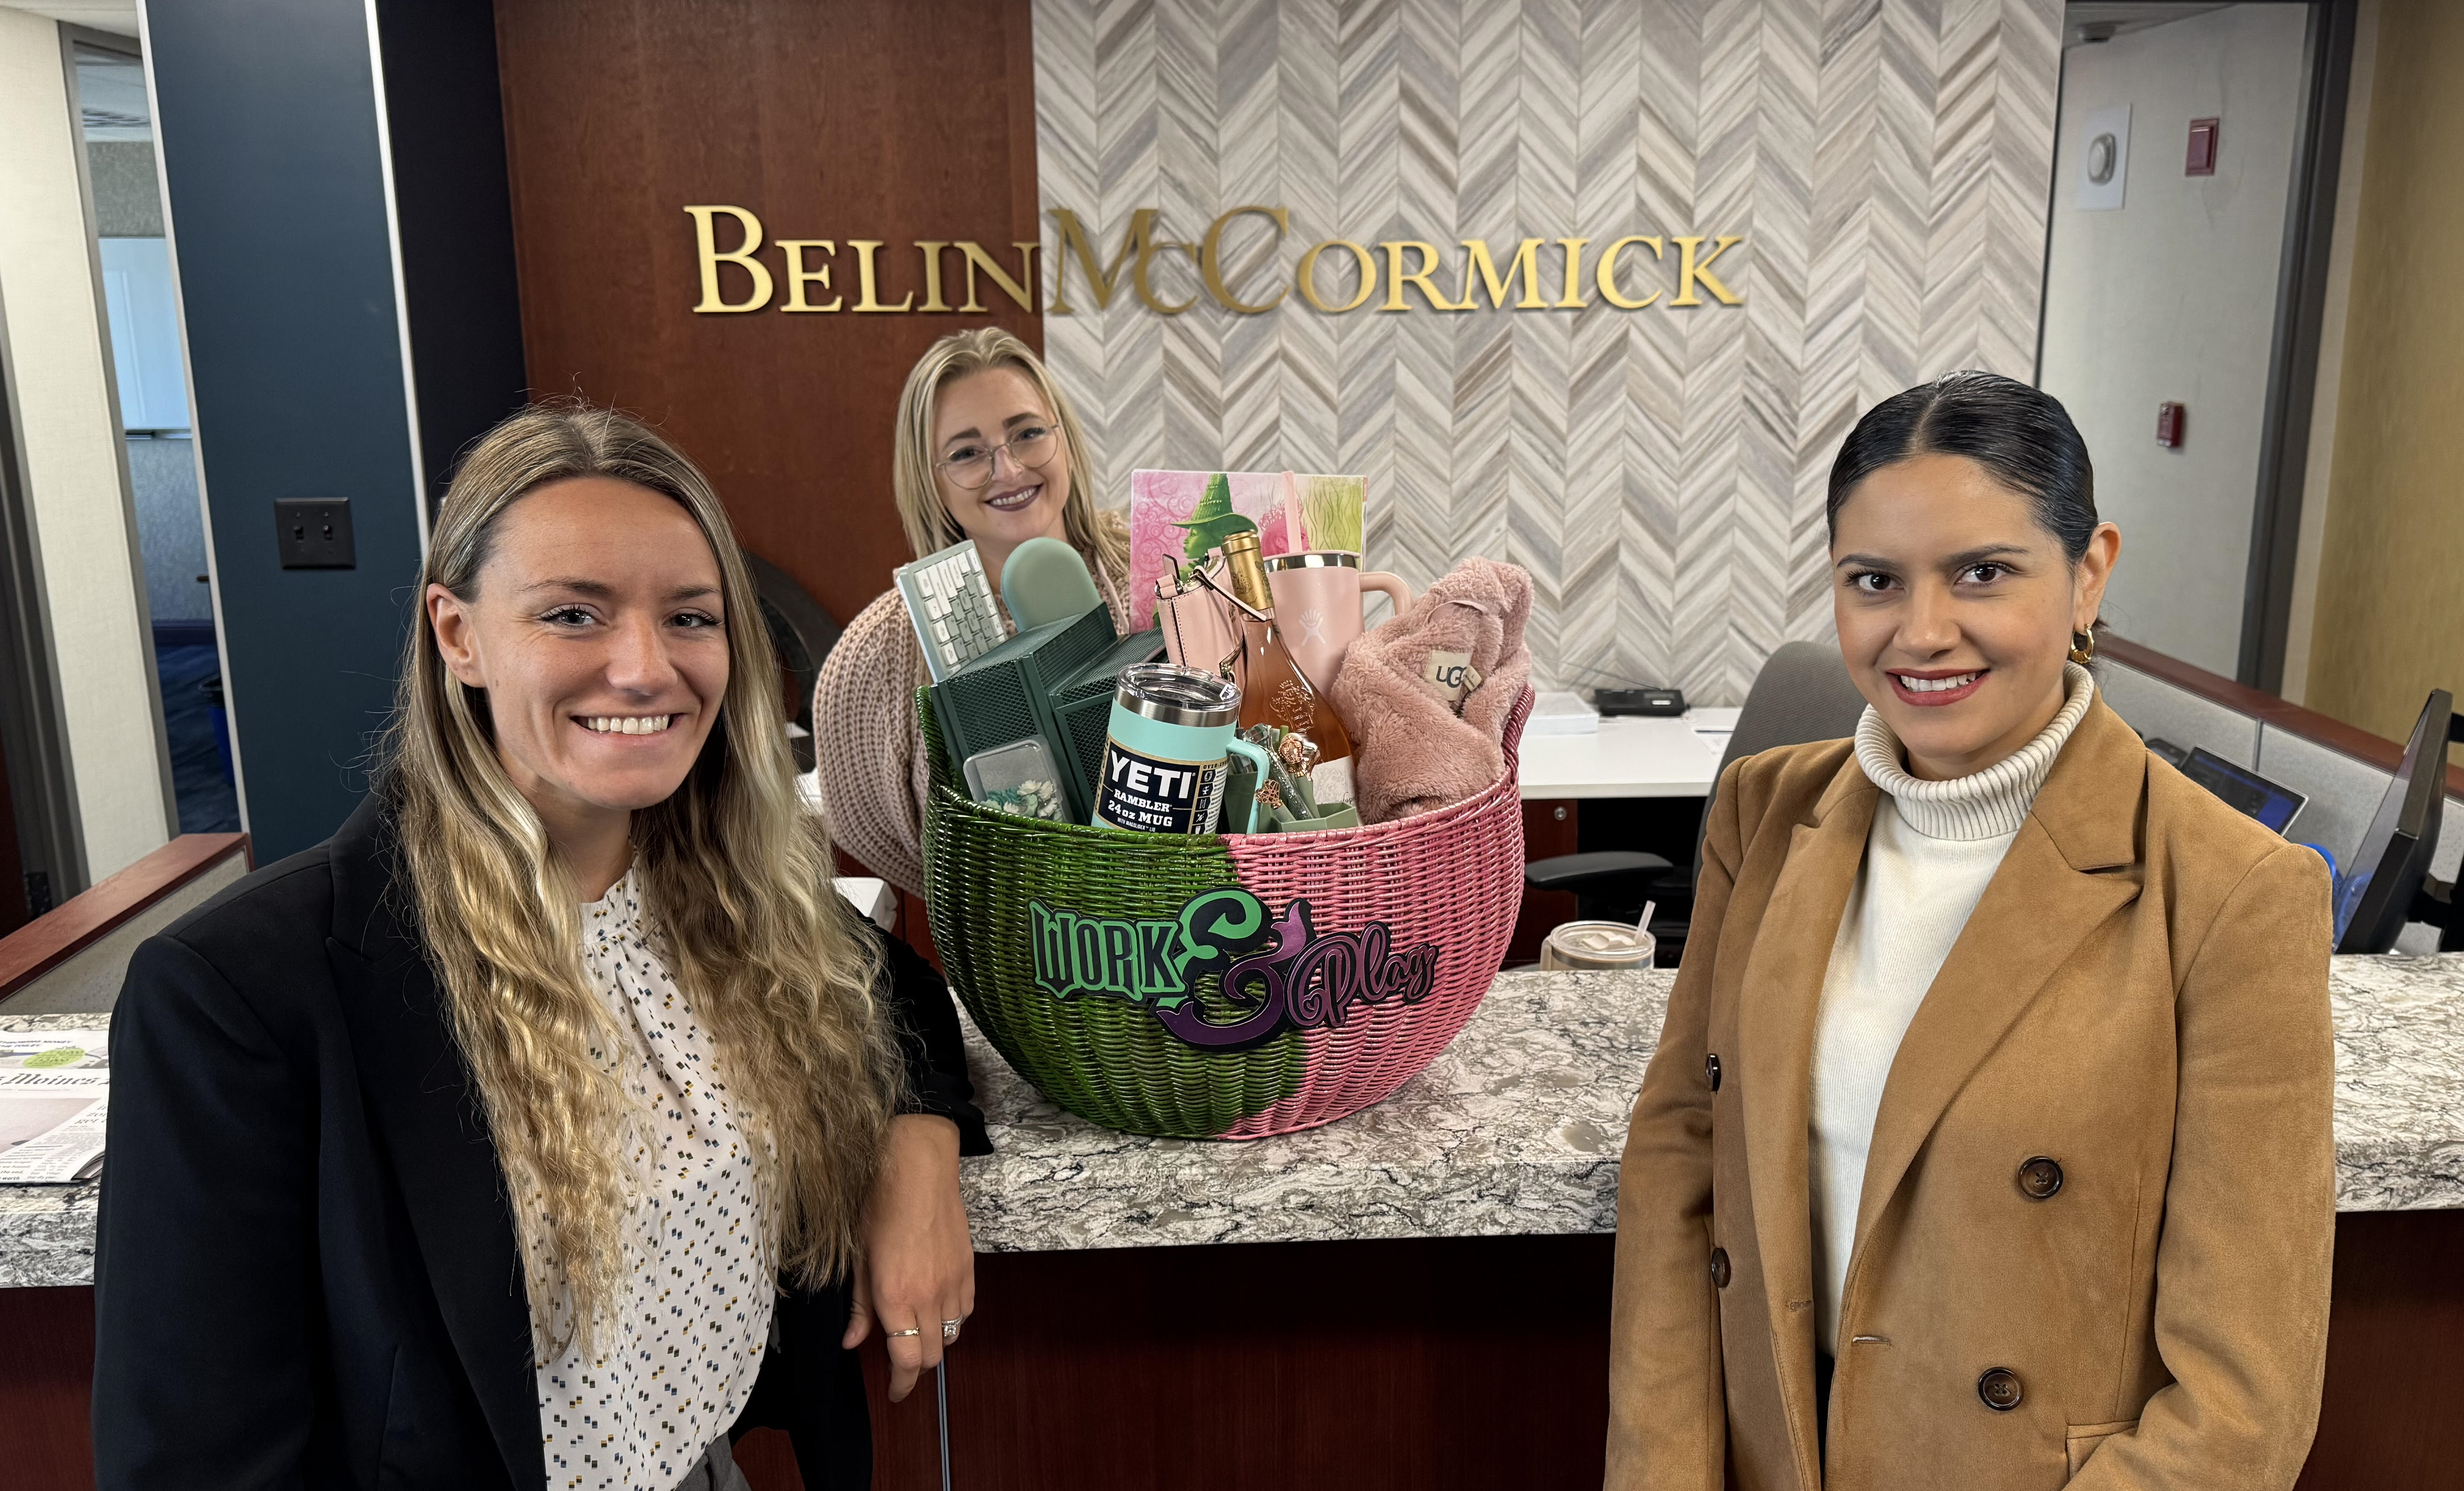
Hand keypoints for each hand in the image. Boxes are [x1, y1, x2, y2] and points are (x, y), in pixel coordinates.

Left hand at [842, 1114, 971, 1402]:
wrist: (918, 1166)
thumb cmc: (879, 1205)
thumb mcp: (856, 1257)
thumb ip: (857, 1306)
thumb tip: (852, 1341)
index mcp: (895, 1296)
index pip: (906, 1361)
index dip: (900, 1385)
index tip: (894, 1392)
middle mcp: (928, 1296)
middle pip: (931, 1356)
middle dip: (914, 1369)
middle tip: (899, 1364)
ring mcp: (953, 1283)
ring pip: (951, 1336)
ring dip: (933, 1343)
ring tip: (915, 1332)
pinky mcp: (968, 1269)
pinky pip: (965, 1311)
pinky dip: (952, 1320)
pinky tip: (937, 1307)